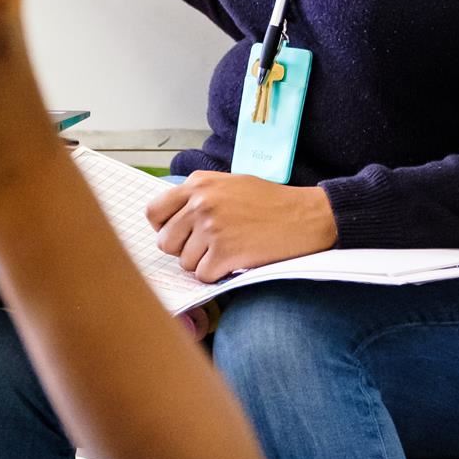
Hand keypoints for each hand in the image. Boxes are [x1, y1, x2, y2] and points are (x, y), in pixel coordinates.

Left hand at [146, 172, 337, 283]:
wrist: (304, 216)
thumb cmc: (270, 202)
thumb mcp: (229, 185)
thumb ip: (198, 197)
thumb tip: (173, 221)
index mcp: (197, 183)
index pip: (154, 212)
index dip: (163, 229)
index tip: (178, 234)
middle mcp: (200, 203)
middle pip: (165, 242)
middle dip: (183, 250)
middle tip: (207, 248)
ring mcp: (211, 227)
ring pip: (185, 262)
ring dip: (203, 263)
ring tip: (228, 250)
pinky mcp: (224, 251)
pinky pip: (204, 275)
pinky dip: (218, 274)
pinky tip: (235, 261)